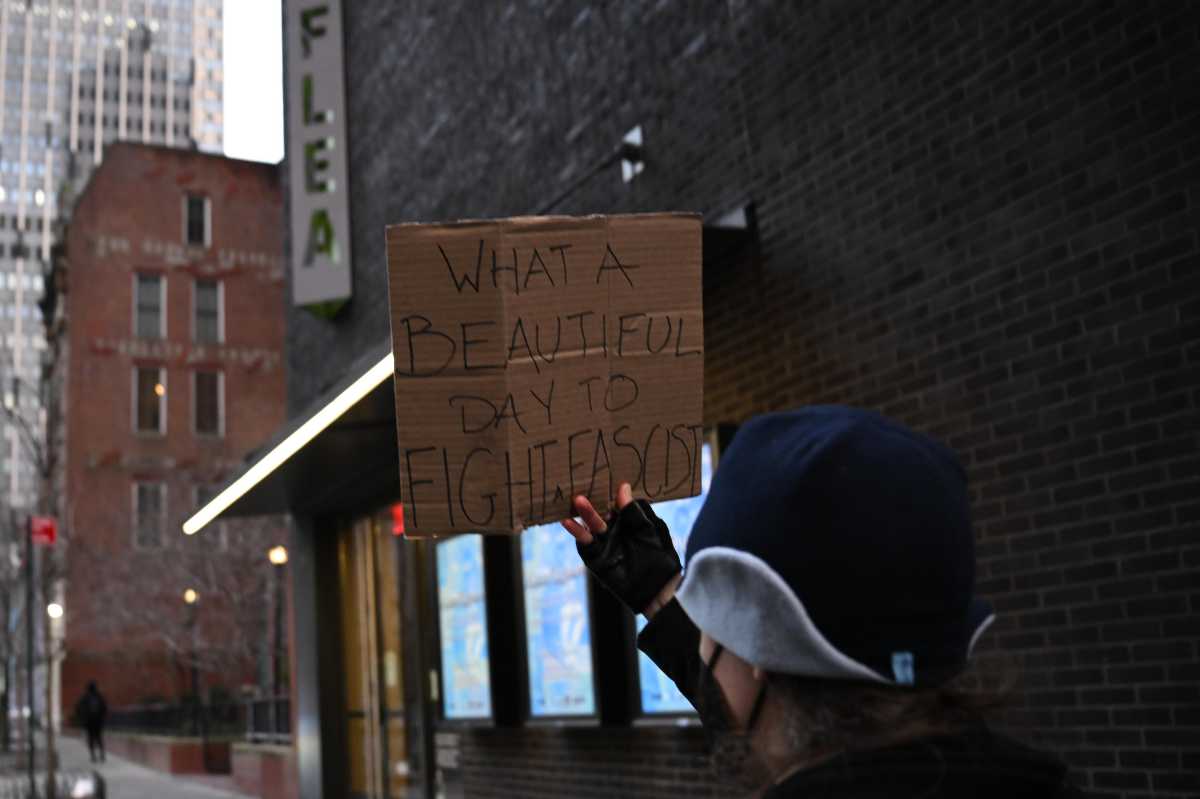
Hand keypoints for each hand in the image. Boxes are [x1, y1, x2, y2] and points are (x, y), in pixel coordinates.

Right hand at [561, 482, 682, 617]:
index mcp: (629, 522)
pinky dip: (576, 534)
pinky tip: (569, 522)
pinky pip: (584, 546)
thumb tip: (623, 488)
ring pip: (590, 527)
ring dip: (583, 515)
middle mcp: (614, 531)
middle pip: (600, 513)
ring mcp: (604, 546)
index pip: (615, 503)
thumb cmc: (660, 558)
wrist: (659, 590)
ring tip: (577, 501)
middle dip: (593, 502)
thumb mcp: (650, 530)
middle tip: (586, 488)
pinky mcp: (596, 560)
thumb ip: (634, 511)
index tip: (600, 476)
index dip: (607, 492)